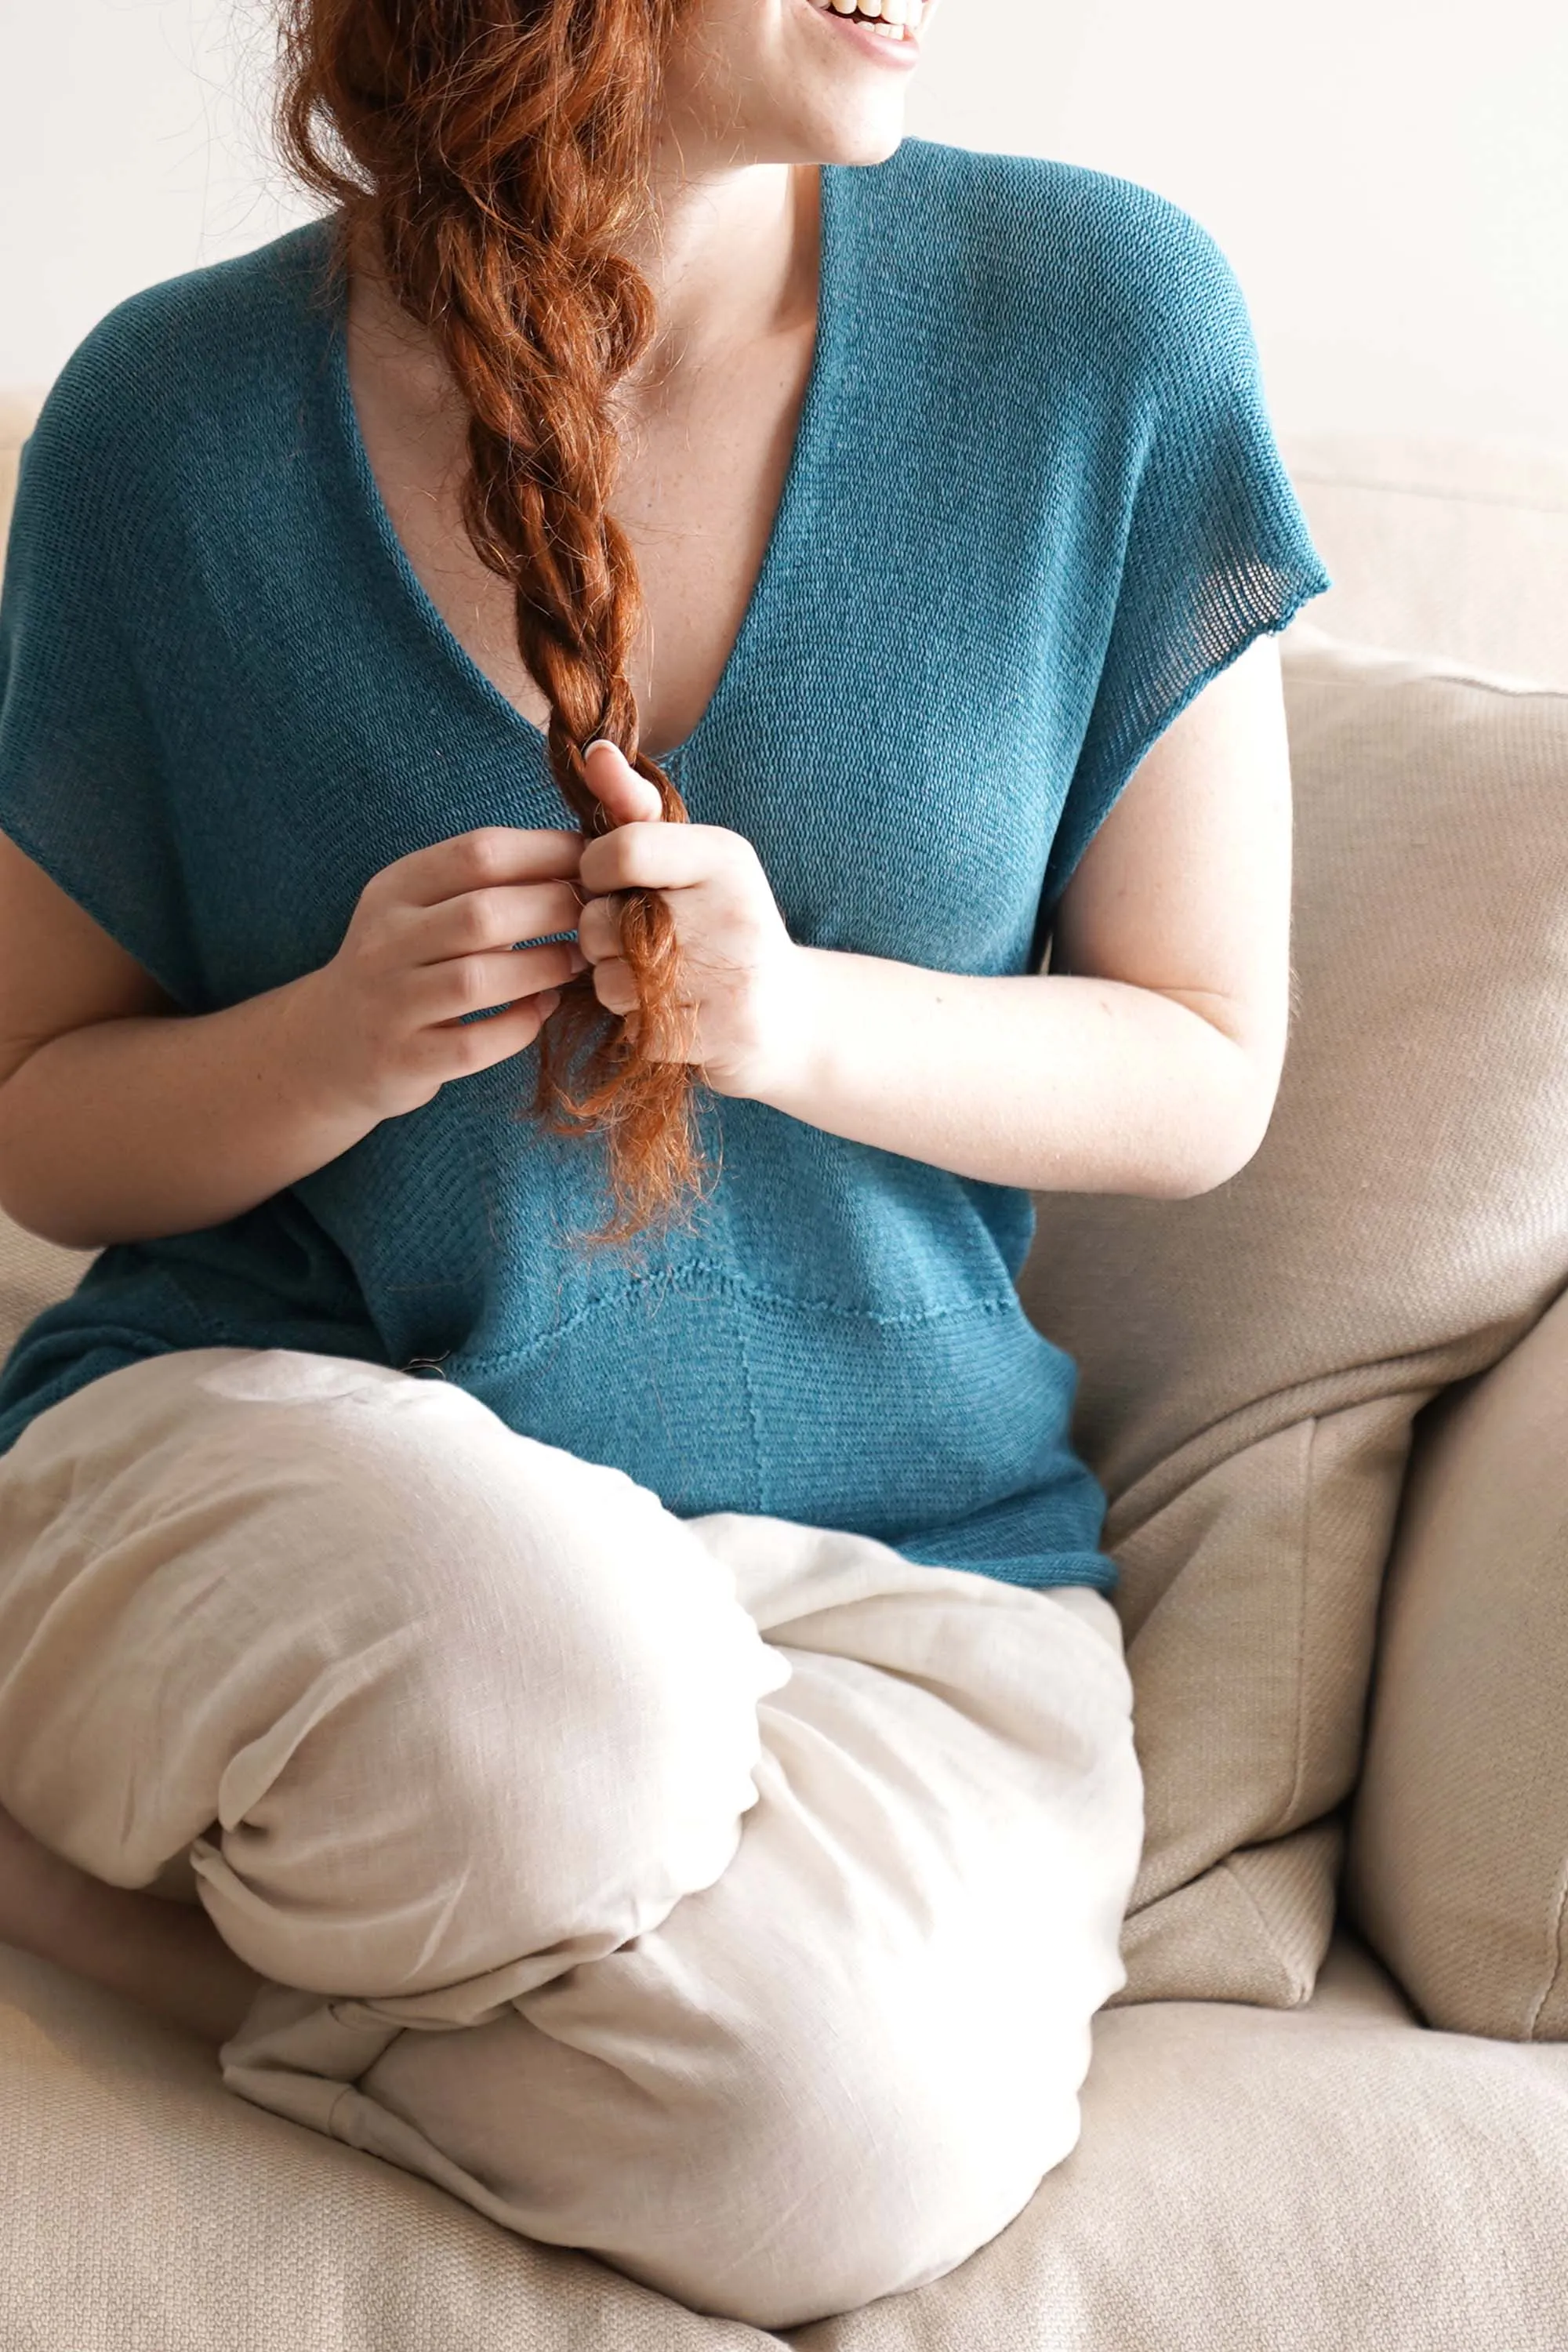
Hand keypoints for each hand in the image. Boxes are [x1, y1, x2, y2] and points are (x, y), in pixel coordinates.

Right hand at [303, 826, 590, 1120]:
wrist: (329, 1044)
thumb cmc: (404, 965)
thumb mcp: (420, 909)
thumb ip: (484, 883)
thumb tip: (584, 859)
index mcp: (395, 888)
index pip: (478, 852)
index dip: (548, 852)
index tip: (595, 861)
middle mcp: (384, 941)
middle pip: (483, 913)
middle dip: (556, 910)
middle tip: (600, 917)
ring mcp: (389, 1004)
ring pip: (478, 979)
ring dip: (544, 967)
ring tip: (580, 961)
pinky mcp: (403, 1060)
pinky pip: (475, 1043)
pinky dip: (520, 1025)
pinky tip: (542, 1009)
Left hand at [576, 740, 816, 1100]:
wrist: (788, 1014)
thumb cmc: (722, 922)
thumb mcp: (692, 857)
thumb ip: (635, 807)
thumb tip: (591, 749)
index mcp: (724, 857)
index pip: (622, 850)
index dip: (594, 871)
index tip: (609, 882)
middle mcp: (730, 913)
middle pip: (601, 920)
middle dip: (600, 932)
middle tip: (634, 934)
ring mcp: (725, 979)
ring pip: (607, 977)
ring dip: (613, 979)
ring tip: (653, 973)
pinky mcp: (715, 1034)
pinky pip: (628, 1021)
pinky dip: (633, 1016)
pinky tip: (667, 1007)